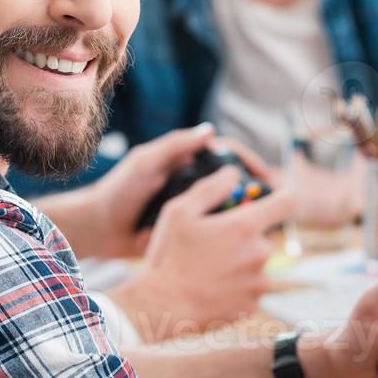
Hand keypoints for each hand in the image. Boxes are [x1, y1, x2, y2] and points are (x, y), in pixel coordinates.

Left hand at [39, 123, 275, 260]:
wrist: (100, 228)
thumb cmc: (119, 190)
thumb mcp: (145, 162)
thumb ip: (175, 147)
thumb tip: (210, 132)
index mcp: (187, 162)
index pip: (228, 156)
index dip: (250, 163)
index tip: (266, 177)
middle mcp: (195, 182)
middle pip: (236, 182)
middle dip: (258, 191)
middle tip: (277, 205)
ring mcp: (194, 208)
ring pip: (230, 208)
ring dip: (249, 215)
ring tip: (268, 226)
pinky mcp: (189, 232)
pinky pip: (217, 232)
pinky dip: (233, 235)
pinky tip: (247, 245)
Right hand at [112, 161, 295, 340]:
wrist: (162, 306)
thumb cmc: (169, 256)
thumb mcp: (180, 211)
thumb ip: (212, 188)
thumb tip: (234, 175)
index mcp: (244, 227)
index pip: (287, 202)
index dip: (280, 198)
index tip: (269, 203)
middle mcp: (259, 254)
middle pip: (265, 237)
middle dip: (245, 238)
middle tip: (214, 245)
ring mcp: (258, 283)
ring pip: (258, 264)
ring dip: (241, 263)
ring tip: (210, 270)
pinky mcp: (253, 306)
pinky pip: (252, 290)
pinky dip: (237, 287)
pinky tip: (212, 288)